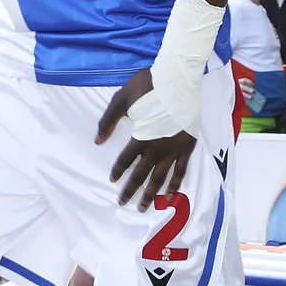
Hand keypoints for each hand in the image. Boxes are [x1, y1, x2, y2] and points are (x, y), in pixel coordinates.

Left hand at [95, 69, 196, 206]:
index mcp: (141, 137)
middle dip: (131, 190)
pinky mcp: (187, 147)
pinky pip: (181, 171)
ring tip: (145, 207)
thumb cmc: (147, 86)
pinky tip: (170, 196)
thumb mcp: (121, 99)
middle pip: (141, 174)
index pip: (126, 160)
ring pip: (160, 178)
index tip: (112, 180)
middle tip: (123, 203)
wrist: (178, 78)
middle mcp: (157, 148)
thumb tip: (98, 140)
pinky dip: (175, 185)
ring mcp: (174, 149)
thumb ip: (108, 120)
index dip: (118, 171)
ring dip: (151, 193)